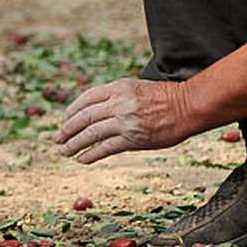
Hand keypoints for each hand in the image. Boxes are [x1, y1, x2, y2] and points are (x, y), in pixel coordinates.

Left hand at [55, 78, 196, 162]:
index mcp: (119, 87)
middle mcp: (119, 102)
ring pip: (91, 133)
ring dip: (74, 144)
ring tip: (64, 151)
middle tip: (58, 139)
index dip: (72, 111)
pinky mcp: (133, 138)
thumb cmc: (166, 98)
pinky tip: (82, 160)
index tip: (64, 120)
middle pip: (84, 117)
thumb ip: (117, 96)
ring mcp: (125, 121)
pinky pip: (105, 148)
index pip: (86, 98)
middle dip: (67, 129)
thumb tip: (97, 110)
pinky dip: (90, 154)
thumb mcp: (137, 87)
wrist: (189, 106)